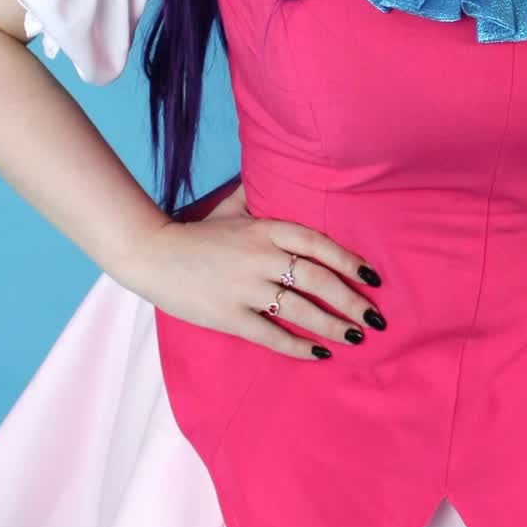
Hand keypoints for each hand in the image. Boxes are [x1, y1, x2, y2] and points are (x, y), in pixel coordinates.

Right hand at [116, 178, 386, 359]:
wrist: (150, 254)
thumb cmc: (195, 233)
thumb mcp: (230, 207)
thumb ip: (258, 194)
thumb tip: (278, 173)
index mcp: (264, 229)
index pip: (318, 243)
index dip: (349, 261)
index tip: (373, 278)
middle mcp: (260, 257)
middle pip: (317, 279)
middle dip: (351, 301)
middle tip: (375, 318)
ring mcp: (244, 288)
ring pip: (300, 310)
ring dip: (333, 325)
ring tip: (356, 337)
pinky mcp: (228, 315)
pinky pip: (271, 334)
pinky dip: (298, 346)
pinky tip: (319, 354)